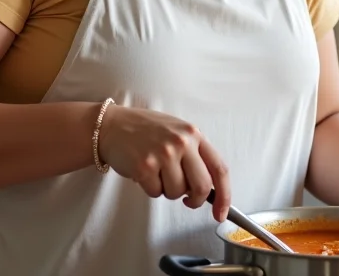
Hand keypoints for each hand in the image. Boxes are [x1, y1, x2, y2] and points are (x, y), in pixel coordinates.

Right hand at [97, 105, 230, 221]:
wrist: (113, 125)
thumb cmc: (145, 130)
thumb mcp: (177, 132)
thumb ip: (194, 154)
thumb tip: (210, 188)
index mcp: (193, 133)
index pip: (219, 168)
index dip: (225, 195)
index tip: (221, 212)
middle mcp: (181, 142)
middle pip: (203, 186)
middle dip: (196, 200)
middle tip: (187, 199)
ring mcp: (163, 153)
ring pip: (178, 193)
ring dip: (168, 190)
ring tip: (157, 172)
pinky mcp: (145, 166)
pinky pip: (156, 193)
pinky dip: (151, 189)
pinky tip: (144, 172)